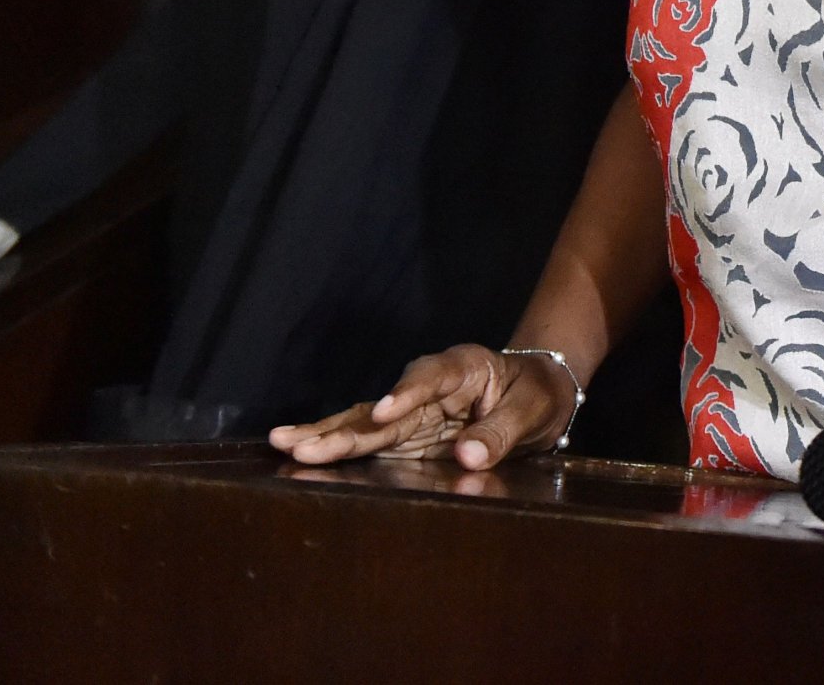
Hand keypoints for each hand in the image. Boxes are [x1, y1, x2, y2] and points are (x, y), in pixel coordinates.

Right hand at [266, 345, 576, 470]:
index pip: (430, 377)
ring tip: (283, 445)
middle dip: (344, 427)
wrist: (539, 391)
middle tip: (300, 444)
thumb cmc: (540, 392)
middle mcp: (428, 387)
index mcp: (463, 367)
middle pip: (383, 407)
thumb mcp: (535, 408)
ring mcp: (413, 412)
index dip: (406, 394)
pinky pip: (369, 443)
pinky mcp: (407, 435)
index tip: (384, 413)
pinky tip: (299, 455)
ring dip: (327, 438)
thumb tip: (467, 456)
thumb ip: (502, 431)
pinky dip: (337, 450)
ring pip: (365, 425)